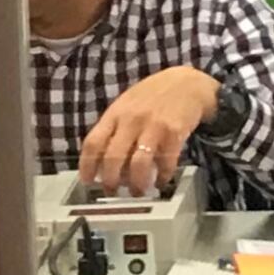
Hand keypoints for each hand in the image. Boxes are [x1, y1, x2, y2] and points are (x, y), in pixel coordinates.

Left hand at [80, 65, 219, 197]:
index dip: (87, 165)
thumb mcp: (126, 105)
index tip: (87, 181)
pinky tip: (161, 181)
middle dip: (111, 180)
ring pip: (138, 164)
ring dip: (136, 183)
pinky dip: (162, 176)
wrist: (186, 82)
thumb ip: (113, 128)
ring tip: (137, 192)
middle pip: (113, 157)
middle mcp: (131, 120)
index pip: (93, 142)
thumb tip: (101, 160)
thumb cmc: (152, 96)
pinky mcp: (174, 133)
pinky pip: (165, 162)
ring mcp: (153, 126)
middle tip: (113, 192)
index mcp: (115, 114)